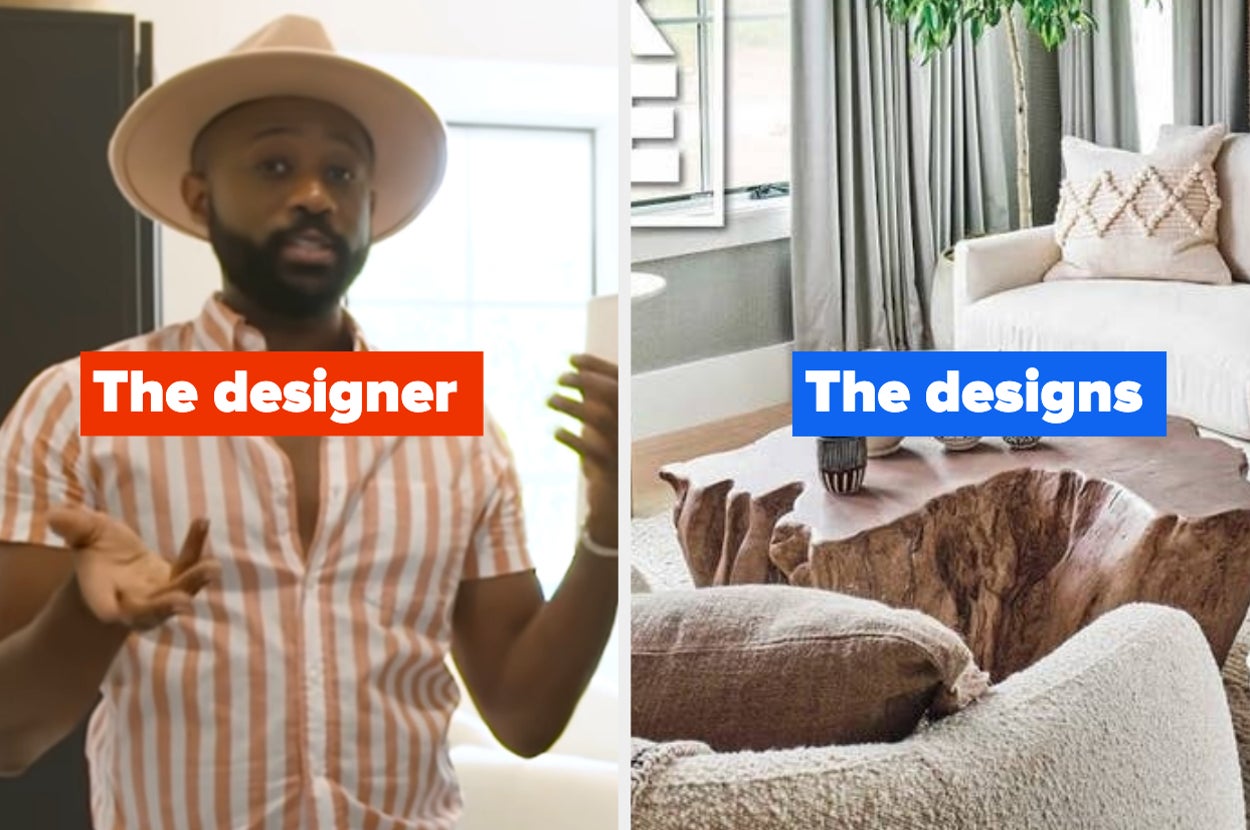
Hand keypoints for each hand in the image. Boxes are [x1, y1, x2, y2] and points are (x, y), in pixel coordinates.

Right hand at [47, 506, 217, 629]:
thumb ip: (73, 528)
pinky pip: (187, 564)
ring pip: (177, 592)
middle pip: (149, 611)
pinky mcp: (176, 580)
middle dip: (165, 607)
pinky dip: (195, 545)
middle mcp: (133, 603)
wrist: (114, 564)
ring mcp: (158, 595)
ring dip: (194, 581)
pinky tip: (201, 521)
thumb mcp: (83, 536)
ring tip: (213, 567)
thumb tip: (54, 515)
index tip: (110, 615)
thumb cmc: (94, 551)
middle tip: (183, 602)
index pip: (104, 609)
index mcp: (103, 597)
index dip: (107, 610)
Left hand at [548, 354, 617, 547]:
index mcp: (628, 416)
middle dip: (586, 380)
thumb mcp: (597, 428)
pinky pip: (591, 451)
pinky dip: (572, 437)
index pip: (619, 380)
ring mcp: (620, 451)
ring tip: (549, 400)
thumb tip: (573, 374)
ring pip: (600, 419)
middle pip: (613, 395)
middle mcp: (628, 430)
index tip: (571, 358)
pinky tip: (556, 431)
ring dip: (572, 405)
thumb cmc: (603, 462)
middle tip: (558, 377)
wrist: (613, 507)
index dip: (597, 366)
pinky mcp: (608, 472)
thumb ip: (590, 402)